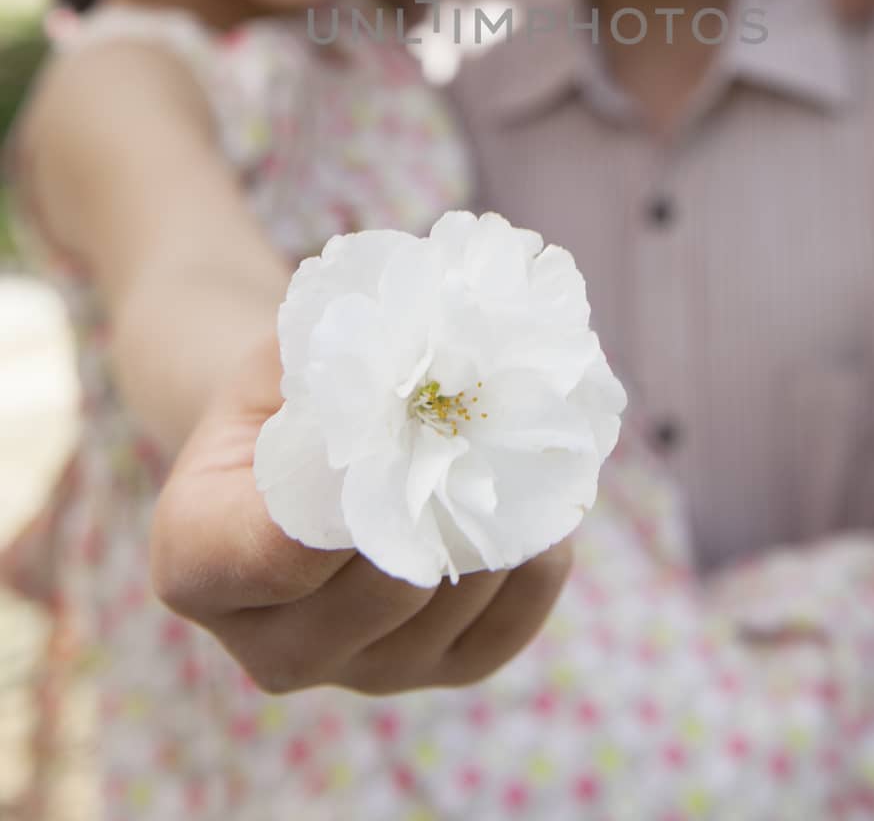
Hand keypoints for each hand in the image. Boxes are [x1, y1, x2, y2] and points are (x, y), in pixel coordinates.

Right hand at [149, 330, 572, 695]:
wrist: (315, 440)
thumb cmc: (294, 384)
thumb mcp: (288, 355)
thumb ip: (337, 361)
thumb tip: (421, 346)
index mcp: (195, 564)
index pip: (282, 550)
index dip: (359, 484)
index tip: (405, 411)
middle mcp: (269, 648)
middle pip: (383, 587)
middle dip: (441, 496)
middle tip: (485, 417)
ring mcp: (359, 673)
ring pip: (454, 602)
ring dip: (495, 517)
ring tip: (513, 441)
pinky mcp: (441, 672)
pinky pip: (512, 619)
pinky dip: (533, 554)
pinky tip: (528, 492)